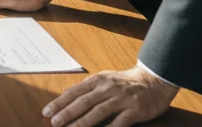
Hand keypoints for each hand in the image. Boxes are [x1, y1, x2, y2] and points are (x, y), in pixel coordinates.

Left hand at [41, 66, 177, 126]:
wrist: (155, 80)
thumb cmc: (125, 83)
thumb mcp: (104, 80)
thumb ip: (86, 88)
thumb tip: (64, 94)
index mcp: (98, 80)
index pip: (75, 92)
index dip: (60, 103)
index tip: (46, 112)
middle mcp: (108, 88)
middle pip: (84, 102)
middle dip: (67, 113)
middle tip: (54, 122)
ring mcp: (122, 98)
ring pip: (99, 111)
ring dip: (83, 122)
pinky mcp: (136, 109)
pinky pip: (120, 122)